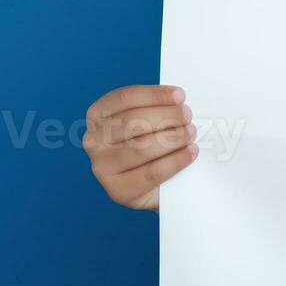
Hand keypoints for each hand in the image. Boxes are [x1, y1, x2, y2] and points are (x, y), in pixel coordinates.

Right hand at [83, 84, 197, 210]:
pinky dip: (175, 161)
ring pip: (141, 148)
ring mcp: (103, 167)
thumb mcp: (147, 121)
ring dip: (172, 138)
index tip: (179, 96)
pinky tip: (190, 153)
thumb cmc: (150, 144)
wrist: (152, 185)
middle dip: (166, 116)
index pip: (124, 98)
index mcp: (98, 115)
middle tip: (187, 115)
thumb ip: (157, 108)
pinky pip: (151, 173)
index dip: (154, 95)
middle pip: (132, 122)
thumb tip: (179, 102)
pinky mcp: (118, 190)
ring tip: (190, 133)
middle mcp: (94, 140)